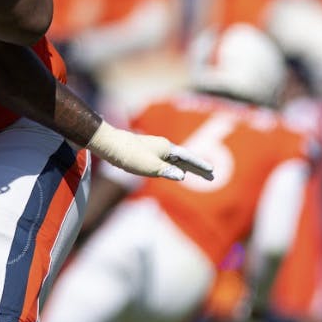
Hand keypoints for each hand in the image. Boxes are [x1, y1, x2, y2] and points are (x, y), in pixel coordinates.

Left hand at [86, 122, 215, 181]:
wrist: (109, 145)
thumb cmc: (129, 155)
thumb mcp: (150, 167)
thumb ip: (167, 171)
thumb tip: (182, 176)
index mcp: (167, 148)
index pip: (188, 158)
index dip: (200, 166)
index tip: (212, 171)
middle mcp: (163, 146)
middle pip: (185, 159)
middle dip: (197, 168)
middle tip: (211, 176)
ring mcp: (155, 148)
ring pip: (175, 160)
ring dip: (187, 167)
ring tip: (198, 175)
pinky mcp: (146, 152)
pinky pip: (166, 160)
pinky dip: (175, 166)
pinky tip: (175, 170)